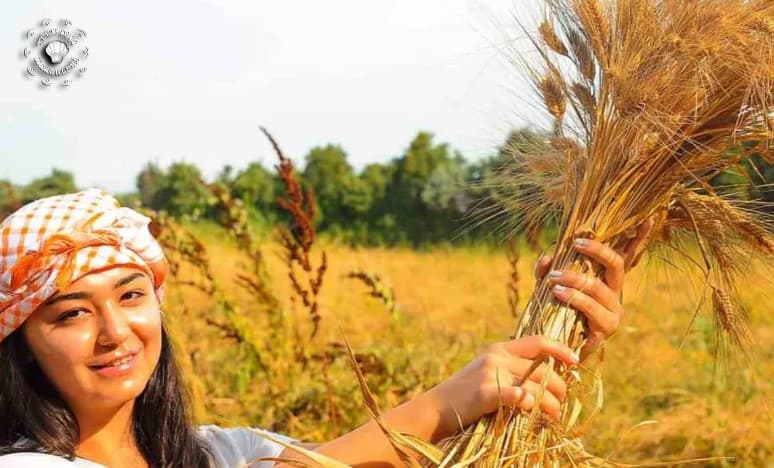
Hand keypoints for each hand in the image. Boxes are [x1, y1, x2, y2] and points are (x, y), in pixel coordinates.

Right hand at [425, 336, 577, 438]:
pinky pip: (516, 395)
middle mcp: (498, 357)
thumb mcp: (488, 372)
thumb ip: (512, 369)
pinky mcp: (486, 392)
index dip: (560, 349)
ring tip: (554, 416)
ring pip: (536, 386)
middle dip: (560, 389)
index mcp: (500, 349)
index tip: (576, 360)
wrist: (436, 408)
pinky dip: (528, 402)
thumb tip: (545, 376)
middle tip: (562, 404)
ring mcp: (491, 374)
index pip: (538, 342)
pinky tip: (532, 409)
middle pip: (543, 369)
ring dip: (551, 404)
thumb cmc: (466, 395)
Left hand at [533, 219, 653, 352]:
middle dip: (597, 250)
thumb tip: (547, 258)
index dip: (640, 238)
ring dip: (575, 279)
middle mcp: (615, 294)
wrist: (555, 350)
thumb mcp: (549, 287)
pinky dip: (574, 298)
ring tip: (554, 278)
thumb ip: (547, 271)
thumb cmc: (556, 313)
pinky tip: (558, 293)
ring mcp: (613, 312)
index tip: (648, 217)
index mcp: (607, 280)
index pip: (627, 255)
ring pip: (599, 287)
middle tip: (575, 242)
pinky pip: (592, 310)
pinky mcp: (605, 330)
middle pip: (616, 265)